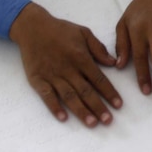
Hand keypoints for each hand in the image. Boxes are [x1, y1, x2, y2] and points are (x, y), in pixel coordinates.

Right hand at [9, 3, 121, 126]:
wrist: (33, 28)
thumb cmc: (61, 30)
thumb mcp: (84, 32)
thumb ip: (98, 48)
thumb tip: (113, 63)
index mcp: (81, 57)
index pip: (99, 79)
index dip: (109, 92)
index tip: (119, 105)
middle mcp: (68, 69)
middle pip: (86, 91)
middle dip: (98, 107)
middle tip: (108, 121)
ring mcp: (52, 75)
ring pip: (69, 96)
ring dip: (81, 111)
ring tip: (92, 123)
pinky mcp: (37, 79)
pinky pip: (46, 96)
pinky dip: (54, 107)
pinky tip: (63, 118)